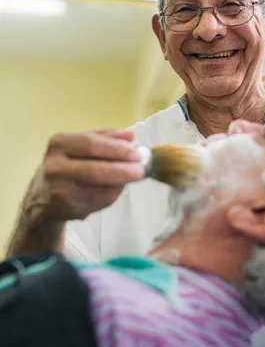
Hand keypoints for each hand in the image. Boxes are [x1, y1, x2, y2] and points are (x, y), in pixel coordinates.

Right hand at [27, 128, 144, 221]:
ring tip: (132, 178)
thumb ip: (106, 138)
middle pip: (95, 170)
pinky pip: (97, 203)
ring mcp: (58, 190)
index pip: (92, 145)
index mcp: (59, 144)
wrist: (41, 196)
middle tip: (141, 170)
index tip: (137, 154)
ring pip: (99, 190)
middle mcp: (55, 167)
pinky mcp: (66, 209)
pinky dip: (112, 195)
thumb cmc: (67, 163)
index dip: (117, 150)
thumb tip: (130, 137)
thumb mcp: (80, 145)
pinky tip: (117, 188)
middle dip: (123, 170)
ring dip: (120, 184)